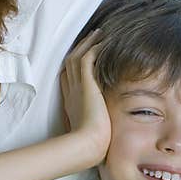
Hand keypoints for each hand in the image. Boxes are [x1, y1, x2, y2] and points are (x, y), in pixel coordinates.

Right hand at [59, 30, 110, 163]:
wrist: (87, 145)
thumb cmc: (94, 145)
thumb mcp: (94, 133)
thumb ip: (100, 126)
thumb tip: (111, 129)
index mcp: (72, 102)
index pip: (70, 77)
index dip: (76, 66)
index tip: (86, 57)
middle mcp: (71, 91)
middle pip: (71, 63)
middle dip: (81, 49)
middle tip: (92, 38)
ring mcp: (77, 86)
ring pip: (77, 56)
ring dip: (88, 44)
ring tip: (99, 34)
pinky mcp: (86, 83)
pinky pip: (87, 58)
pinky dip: (94, 48)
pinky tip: (104, 42)